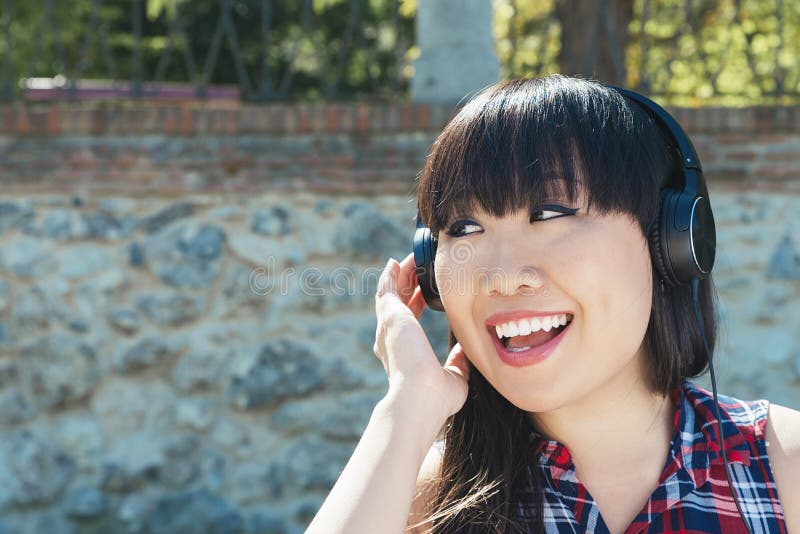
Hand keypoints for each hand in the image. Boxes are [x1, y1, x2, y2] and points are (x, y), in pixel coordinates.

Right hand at [373, 252, 469, 419]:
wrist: (419, 397)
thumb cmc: (436, 397)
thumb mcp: (453, 377)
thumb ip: (457, 362)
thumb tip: (464, 350)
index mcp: (402, 352)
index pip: (408, 321)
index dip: (415, 304)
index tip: (424, 293)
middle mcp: (390, 339)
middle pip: (397, 302)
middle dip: (406, 284)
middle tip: (416, 269)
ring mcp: (387, 326)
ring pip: (390, 292)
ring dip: (400, 275)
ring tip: (410, 260)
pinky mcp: (389, 315)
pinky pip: (386, 288)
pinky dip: (391, 275)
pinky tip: (397, 263)